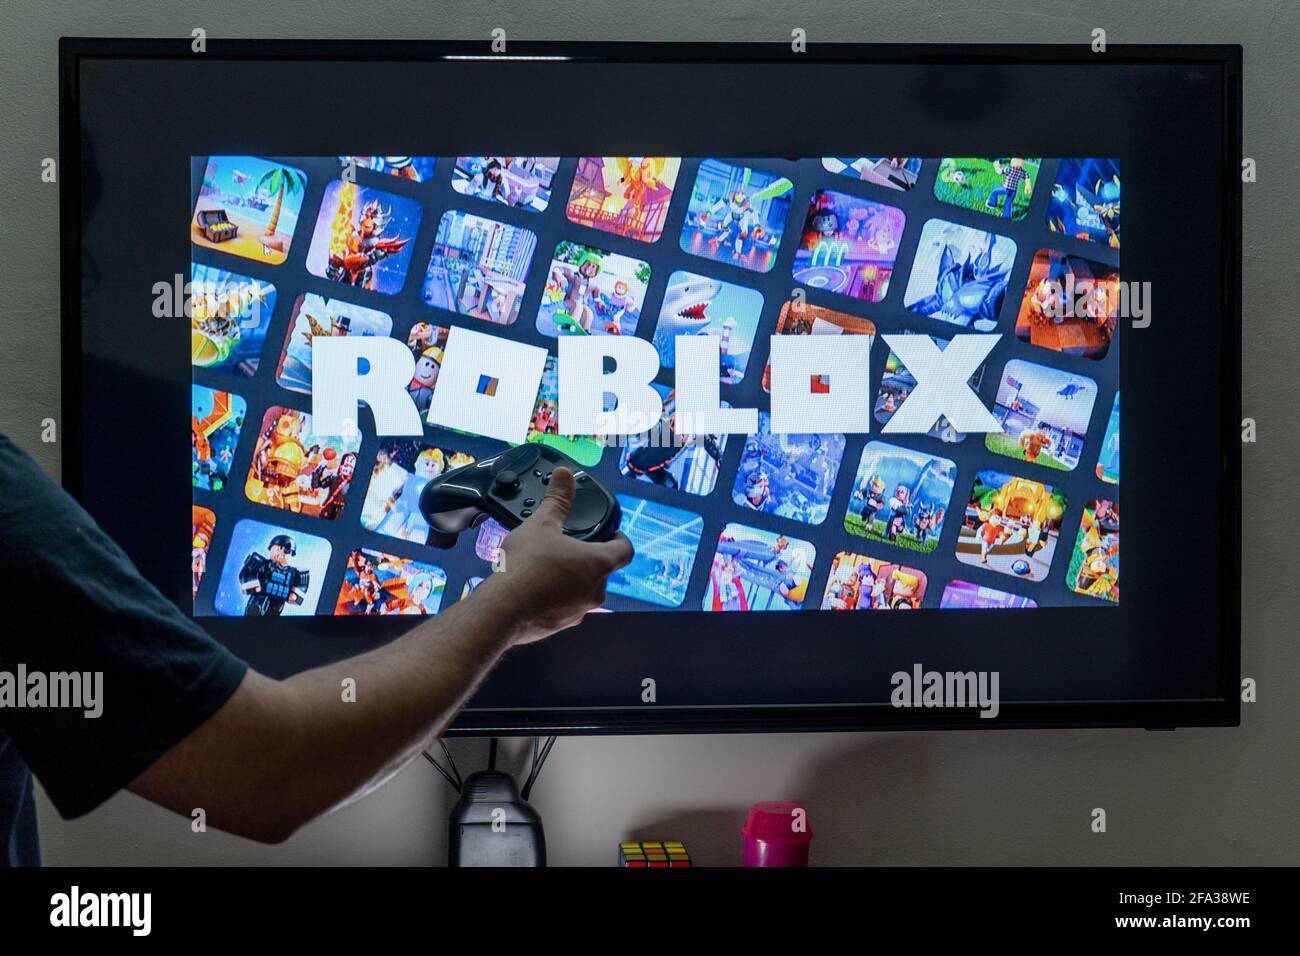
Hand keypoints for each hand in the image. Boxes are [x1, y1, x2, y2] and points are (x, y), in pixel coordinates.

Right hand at [482, 467, 632, 644]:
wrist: (502, 610)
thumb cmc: (526, 567)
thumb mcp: (541, 523)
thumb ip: (557, 499)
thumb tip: (564, 475)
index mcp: (598, 564)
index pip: (625, 550)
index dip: (620, 538)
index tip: (611, 533)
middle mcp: (595, 591)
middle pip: (602, 571)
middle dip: (588, 558)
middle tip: (568, 547)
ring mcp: (579, 612)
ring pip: (583, 591)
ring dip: (571, 579)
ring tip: (547, 567)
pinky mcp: (560, 625)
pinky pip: (564, 607)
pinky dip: (555, 597)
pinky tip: (534, 588)